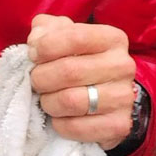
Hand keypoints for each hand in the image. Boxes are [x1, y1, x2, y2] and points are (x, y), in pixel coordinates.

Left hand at [27, 15, 135, 149]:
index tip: (32, 54)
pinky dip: (59, 124)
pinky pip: (77, 127)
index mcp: (112, 39)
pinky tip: (59, 116)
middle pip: (69, 71)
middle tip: (35, 81)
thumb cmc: (77, 59)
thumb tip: (35, 41)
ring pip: (71, 101)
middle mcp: (123, 66)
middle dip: (41, 77)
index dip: (45, 46)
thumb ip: (46, 28)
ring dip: (48, 102)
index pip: (75, 37)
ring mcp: (124, 97)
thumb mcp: (62, 34)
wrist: (106, 95)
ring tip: (47, 98)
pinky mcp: (119, 125)